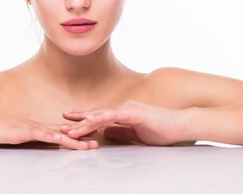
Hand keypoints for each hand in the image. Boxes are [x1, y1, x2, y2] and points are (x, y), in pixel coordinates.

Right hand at [0, 109, 98, 149]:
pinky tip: (61, 140)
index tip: (89, 139)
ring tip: (87, 145)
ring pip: (56, 134)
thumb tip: (35, 148)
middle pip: (63, 132)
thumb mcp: (13, 138)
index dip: (75, 136)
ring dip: (73, 139)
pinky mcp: (20, 131)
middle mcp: (36, 126)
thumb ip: (25, 142)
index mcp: (35, 128)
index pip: (59, 132)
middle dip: (81, 137)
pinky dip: (51, 137)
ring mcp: (29, 127)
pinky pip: (39, 134)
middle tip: (97, 142)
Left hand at [60, 100, 193, 145]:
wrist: (181, 125)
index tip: (69, 126)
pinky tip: (90, 121)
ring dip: (85, 122)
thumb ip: (122, 132)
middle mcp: (123, 108)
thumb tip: (107, 134)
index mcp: (124, 114)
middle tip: (61, 124)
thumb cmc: (163, 129)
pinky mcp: (134, 112)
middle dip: (78, 120)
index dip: (84, 122)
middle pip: (96, 115)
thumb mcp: (138, 134)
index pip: (100, 118)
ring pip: (101, 115)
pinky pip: (113, 116)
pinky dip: (100, 119)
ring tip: (71, 127)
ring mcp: (128, 109)